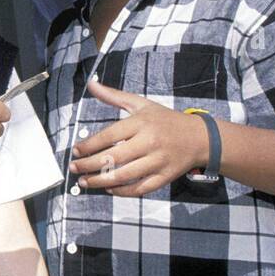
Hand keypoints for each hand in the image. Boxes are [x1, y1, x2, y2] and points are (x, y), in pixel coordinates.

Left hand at [70, 80, 208, 195]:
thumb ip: (114, 96)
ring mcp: (159, 161)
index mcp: (141, 123)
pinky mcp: (166, 176)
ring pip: (125, 175)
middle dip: (89, 165)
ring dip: (100, 181)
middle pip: (113, 157)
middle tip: (73, 168)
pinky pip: (141, 188)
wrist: (201, 138)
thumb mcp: (141, 104)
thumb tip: (91, 84)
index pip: (109, 136)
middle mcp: (150, 142)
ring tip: (84, 182)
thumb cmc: (165, 120)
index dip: (89, 145)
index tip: (75, 151)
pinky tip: (108, 189)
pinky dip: (123, 191)